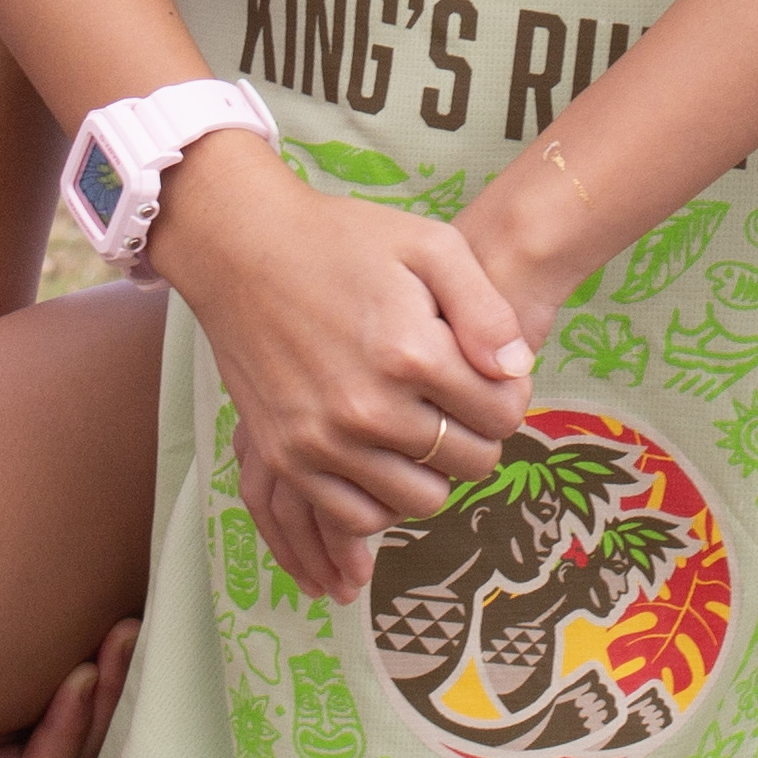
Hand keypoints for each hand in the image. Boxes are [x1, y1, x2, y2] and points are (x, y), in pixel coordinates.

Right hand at [0, 618, 138, 757]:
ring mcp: (45, 723)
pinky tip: (124, 613)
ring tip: (131, 624)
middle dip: (107, 697)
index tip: (82, 675)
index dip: (65, 732)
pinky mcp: (56, 685)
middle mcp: (24, 757)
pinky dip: (110, 659)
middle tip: (124, 636)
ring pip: (98, 718)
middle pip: (82, 750)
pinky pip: (96, 686)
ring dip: (119, 674)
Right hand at [150, 136, 532, 604]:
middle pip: (470, 461)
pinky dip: (382, 499)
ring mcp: (324, 439)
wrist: (241, 248)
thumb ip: (485, 309)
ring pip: (422, 499)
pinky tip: (383, 460)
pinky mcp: (287, 455)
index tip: (489, 377)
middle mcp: (369, 407)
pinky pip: (358, 516)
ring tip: (420, 427)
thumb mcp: (430, 245)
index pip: (502, 414)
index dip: (508, 396)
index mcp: (411, 352)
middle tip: (454, 400)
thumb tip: (516, 371)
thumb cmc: (340, 240)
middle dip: (476, 432)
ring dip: (433, 470)